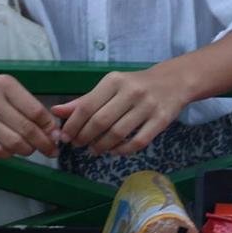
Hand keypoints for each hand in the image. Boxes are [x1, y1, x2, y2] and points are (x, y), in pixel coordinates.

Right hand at [0, 72, 60, 158]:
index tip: (56, 135)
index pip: (35, 111)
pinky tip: (13, 150)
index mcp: (5, 85)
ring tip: (32, 148)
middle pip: (26, 130)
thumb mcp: (7, 88)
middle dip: (44, 144)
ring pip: (13, 144)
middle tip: (52, 150)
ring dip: (28, 150)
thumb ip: (29, 106)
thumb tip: (51, 129)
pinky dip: (10, 154)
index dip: (50, 128)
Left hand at [51, 64, 193, 156]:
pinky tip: (115, 151)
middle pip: (101, 121)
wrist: (174, 81)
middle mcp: (131, 92)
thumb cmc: (136, 85)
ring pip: (118, 133)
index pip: (87, 106)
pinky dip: (123, 150)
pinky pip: (138, 141)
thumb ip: (85, 100)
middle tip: (79, 145)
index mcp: (114, 81)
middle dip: (85, 137)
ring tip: (94, 150)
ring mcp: (147, 106)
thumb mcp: (110, 86)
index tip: (65, 136)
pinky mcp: (161, 120)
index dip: (73, 125)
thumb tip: (57, 111)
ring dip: (102, 146)